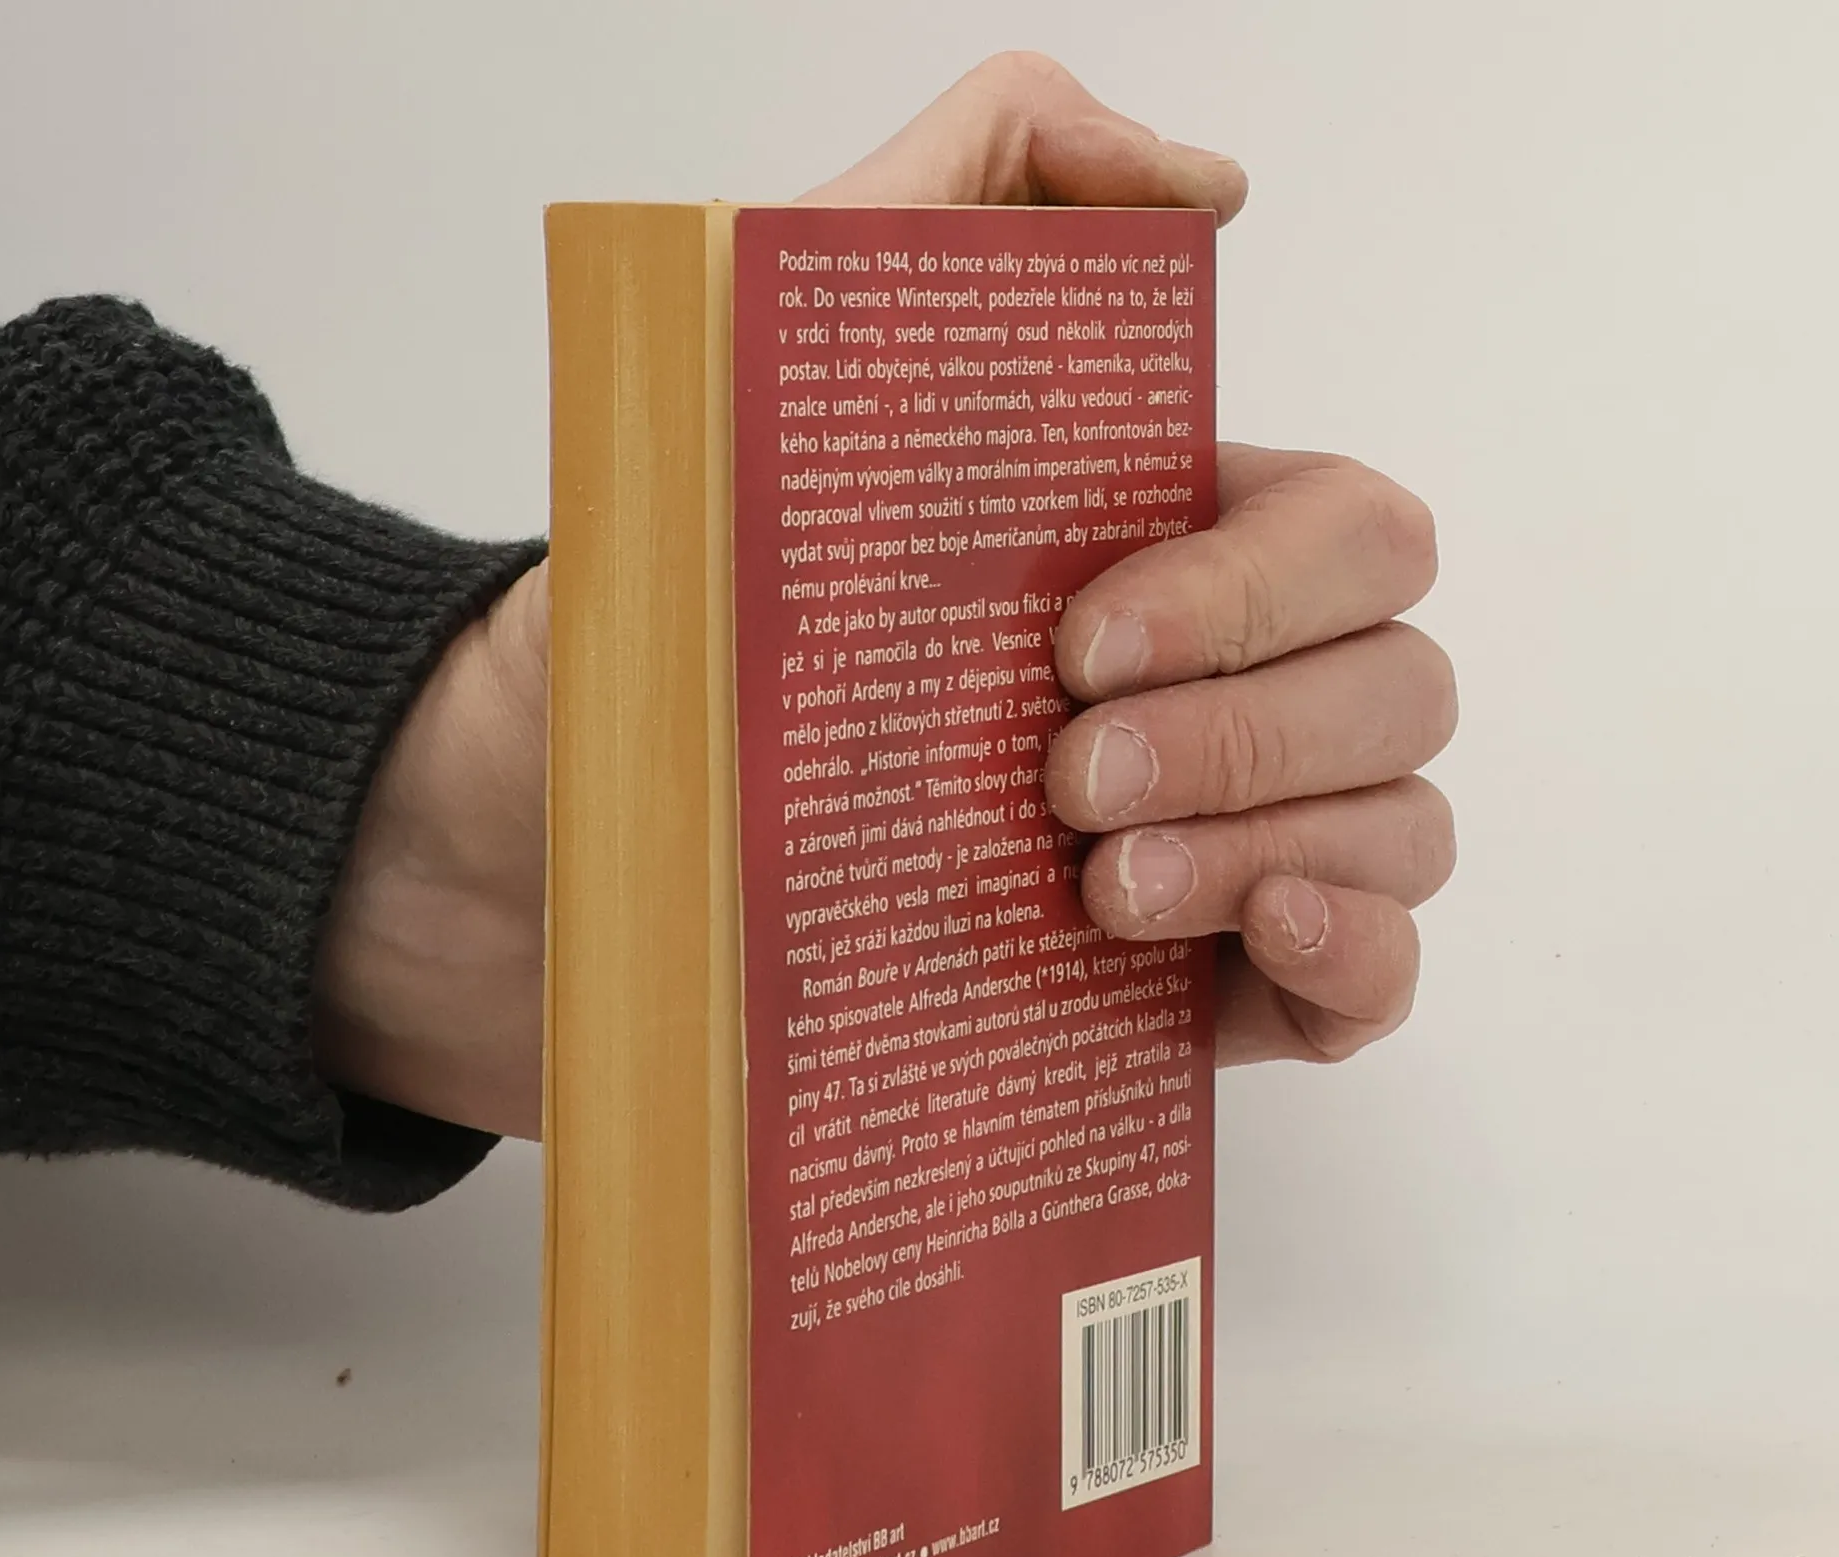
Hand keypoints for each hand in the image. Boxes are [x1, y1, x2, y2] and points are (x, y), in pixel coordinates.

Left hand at [311, 57, 1365, 1139]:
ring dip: (1282, 841)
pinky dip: (1359, 956)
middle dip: (1250, 730)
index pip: (1346, 532)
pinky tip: (1265, 932)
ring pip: (1399, 821)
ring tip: (1097, 893)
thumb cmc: (642, 633)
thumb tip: (1208, 187)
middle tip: (1059, 778)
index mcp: (1143, 548)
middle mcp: (1200, 695)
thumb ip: (964, 199)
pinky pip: (1366, 982)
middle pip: (1393, 679)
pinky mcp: (1165, 1002)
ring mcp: (1197, 852)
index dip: (1253, 587)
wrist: (524, 864)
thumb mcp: (759, 373)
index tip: (1073, 647)